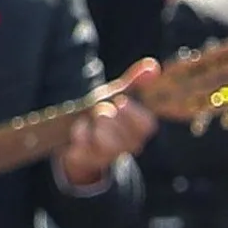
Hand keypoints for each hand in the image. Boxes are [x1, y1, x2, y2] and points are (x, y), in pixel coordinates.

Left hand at [60, 59, 163, 188]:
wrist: (75, 136)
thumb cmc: (101, 113)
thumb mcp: (116, 94)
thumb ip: (134, 82)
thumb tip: (153, 65)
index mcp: (139, 130)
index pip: (146, 125)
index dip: (133, 113)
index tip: (120, 101)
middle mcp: (128, 146)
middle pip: (124, 133)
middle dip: (107, 117)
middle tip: (99, 110)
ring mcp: (108, 157)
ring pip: (104, 142)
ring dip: (92, 125)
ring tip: (88, 121)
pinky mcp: (87, 161)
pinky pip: (83, 147)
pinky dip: (78, 134)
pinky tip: (77, 131)